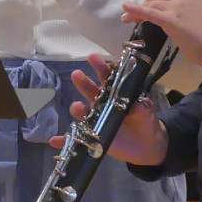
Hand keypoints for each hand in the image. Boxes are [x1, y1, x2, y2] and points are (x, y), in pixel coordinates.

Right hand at [50, 54, 168, 166]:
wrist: (145, 145)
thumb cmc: (145, 122)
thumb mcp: (147, 112)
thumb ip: (142, 108)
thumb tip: (139, 104)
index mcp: (114, 94)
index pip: (106, 77)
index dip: (100, 66)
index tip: (93, 56)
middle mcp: (101, 104)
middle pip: (90, 91)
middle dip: (83, 82)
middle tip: (77, 74)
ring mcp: (96, 121)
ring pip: (83, 112)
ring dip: (77, 108)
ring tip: (78, 107)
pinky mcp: (92, 138)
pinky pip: (76, 139)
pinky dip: (64, 140)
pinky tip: (55, 140)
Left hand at [121, 0, 201, 67]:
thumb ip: (188, 6)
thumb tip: (176, 13)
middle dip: (145, 2)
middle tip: (140, 13)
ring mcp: (176, 6)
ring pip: (151, 4)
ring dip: (138, 10)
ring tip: (129, 18)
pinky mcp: (170, 20)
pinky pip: (148, 13)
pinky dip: (135, 10)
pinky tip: (126, 10)